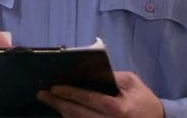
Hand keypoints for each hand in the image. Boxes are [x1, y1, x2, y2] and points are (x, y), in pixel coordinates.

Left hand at [37, 71, 163, 117]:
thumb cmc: (143, 99)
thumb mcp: (131, 82)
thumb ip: (111, 76)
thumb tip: (87, 73)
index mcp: (119, 108)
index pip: (90, 100)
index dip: (70, 93)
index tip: (55, 87)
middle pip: (78, 115)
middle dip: (59, 103)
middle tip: (43, 94)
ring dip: (62, 112)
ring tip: (50, 100)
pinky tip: (64, 110)